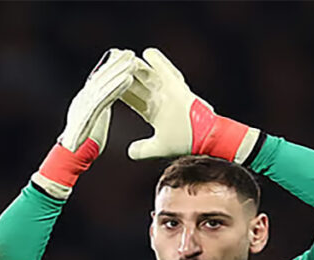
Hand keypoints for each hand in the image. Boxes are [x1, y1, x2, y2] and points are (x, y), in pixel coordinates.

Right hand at [32, 48, 135, 198]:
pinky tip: (129, 79)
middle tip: (129, 53)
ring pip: (103, 84)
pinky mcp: (88, 114)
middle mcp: (81, 100)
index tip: (123, 58)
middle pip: (100, 78)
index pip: (98, 81)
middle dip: (115, 64)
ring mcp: (83, 105)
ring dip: (118, 71)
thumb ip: (97, 113)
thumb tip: (103, 105)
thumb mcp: (93, 125)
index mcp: (83, 102)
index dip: (110, 69)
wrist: (70, 158)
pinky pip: (104, 98)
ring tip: (132, 61)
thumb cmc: (83, 147)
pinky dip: (116, 87)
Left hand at [120, 48, 259, 162]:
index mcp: (154, 111)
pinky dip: (158, 62)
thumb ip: (144, 149)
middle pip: (137, 84)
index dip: (120, 92)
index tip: (107, 84)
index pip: (132, 99)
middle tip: (110, 63)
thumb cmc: (187, 142)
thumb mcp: (159, 146)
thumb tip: (129, 152)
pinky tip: (147, 52)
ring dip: (135, 66)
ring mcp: (170, 92)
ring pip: (148, 76)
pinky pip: (167, 72)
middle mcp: (161, 99)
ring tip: (122, 55)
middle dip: (123, 75)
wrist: (206, 139)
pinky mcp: (179, 88)